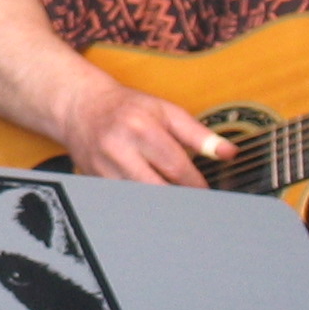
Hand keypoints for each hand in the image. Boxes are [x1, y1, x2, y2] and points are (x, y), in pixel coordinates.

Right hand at [58, 74, 223, 186]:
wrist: (81, 107)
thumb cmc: (126, 108)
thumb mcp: (166, 112)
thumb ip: (198, 134)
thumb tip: (227, 152)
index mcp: (140, 128)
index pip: (177, 168)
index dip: (196, 184)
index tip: (205, 190)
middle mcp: (119, 148)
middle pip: (158, 189)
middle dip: (180, 197)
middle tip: (192, 200)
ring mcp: (103, 166)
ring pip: (140, 198)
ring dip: (160, 202)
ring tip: (173, 197)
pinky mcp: (94, 179)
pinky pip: (123, 199)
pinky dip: (140, 200)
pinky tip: (149, 196)